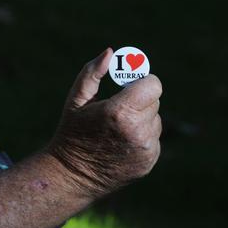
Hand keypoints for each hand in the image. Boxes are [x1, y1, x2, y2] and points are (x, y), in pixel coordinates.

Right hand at [47, 48, 162, 197]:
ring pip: (155, 121)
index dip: (141, 82)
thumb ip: (92, 72)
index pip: (153, 85)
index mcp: (120, 112)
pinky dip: (142, 137)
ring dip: (142, 119)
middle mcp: (137, 131)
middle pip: (154, 101)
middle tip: (118, 108)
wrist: (71, 175)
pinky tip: (121, 143)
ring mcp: (145, 149)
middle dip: (139, 100)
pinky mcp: (149, 161)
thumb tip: (110, 53)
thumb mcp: (76, 100)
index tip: (129, 86)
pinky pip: (153, 139)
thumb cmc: (72, 132)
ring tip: (117, 128)